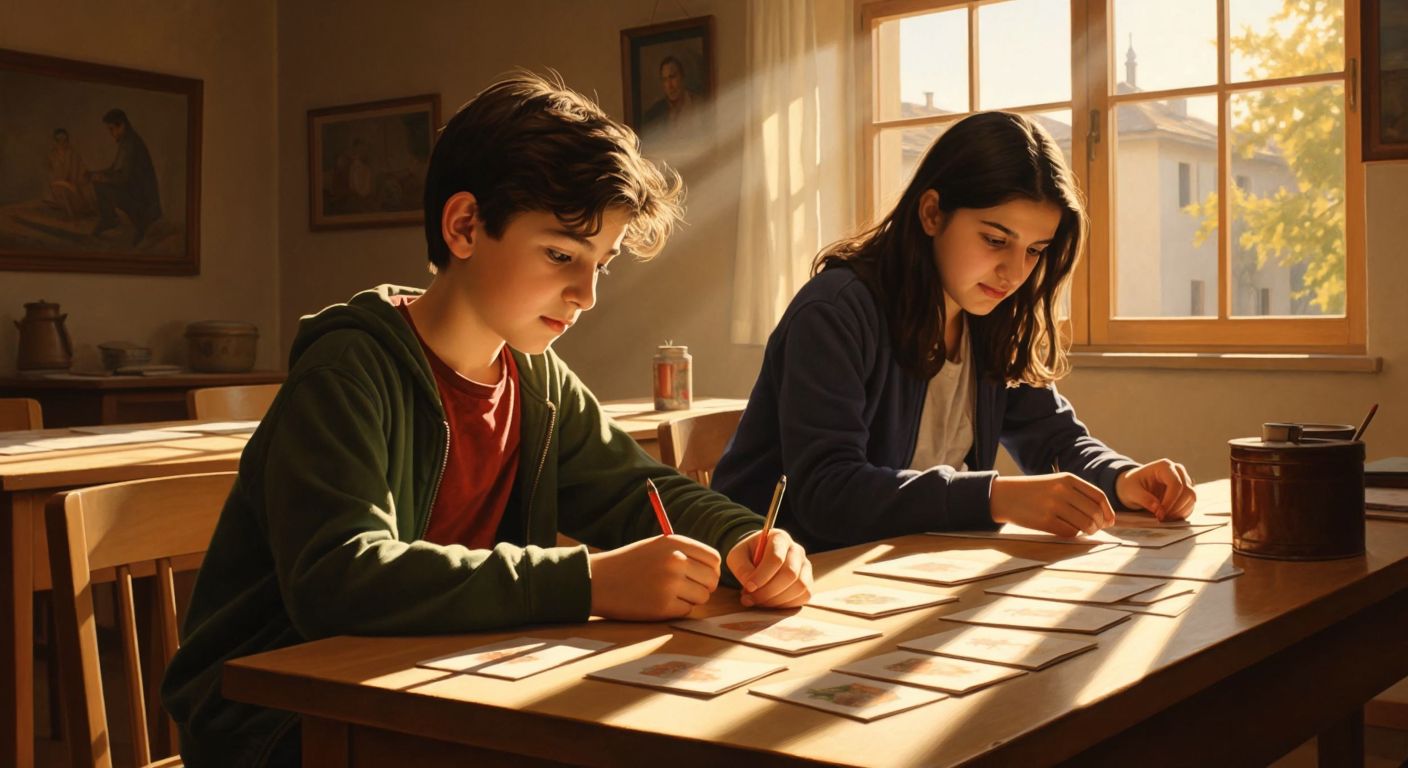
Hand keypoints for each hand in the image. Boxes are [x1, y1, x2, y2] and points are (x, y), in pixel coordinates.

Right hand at [588, 535, 719, 620]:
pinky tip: (660, 602)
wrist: (599, 580)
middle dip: (704, 587)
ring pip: (702, 597)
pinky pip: (687, 610)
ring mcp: (670, 584)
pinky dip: (677, 609)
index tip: (702, 576)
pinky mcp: (663, 606)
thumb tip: (714, 570)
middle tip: (689, 590)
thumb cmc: (629, 563)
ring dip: (691, 599)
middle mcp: (676, 561)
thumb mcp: (657, 546)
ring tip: (671, 595)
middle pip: (712, 580)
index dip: (711, 570)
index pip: (713, 559)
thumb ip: (685, 553)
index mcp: (675, 543)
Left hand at [727, 528, 811, 608]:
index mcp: (779, 538)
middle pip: (790, 573)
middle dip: (768, 591)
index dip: (761, 576)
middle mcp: (796, 550)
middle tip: (750, 599)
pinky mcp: (808, 581)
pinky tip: (770, 603)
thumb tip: (750, 586)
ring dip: (776, 600)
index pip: (776, 558)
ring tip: (758, 601)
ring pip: (799, 586)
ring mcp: (805, 566)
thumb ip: (741, 568)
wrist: (759, 558)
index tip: (748, 588)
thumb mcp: (737, 556)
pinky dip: (786, 604)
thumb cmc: (748, 556)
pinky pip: (804, 596)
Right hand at [990, 473, 1115, 535]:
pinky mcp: (1045, 520)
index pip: (1098, 496)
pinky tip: (1068, 530)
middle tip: (1096, 528)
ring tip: (1085, 531)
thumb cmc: (1034, 491)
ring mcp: (1053, 506)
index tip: (1110, 521)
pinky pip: (1069, 532)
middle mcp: (1062, 491)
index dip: (1108, 511)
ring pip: (1084, 524)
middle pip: (1094, 512)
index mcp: (1067, 479)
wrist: (1005, 496)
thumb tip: (1102, 515)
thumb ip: (1078, 494)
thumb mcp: (1056, 483)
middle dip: (1099, 524)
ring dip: (1089, 531)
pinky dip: (1073, 534)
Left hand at [1116, 459, 1195, 520]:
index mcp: (1164, 466)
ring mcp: (1184, 480)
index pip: (1176, 484)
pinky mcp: (1186, 491)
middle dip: (1175, 508)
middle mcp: (1178, 471)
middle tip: (1161, 518)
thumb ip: (1144, 499)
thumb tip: (1158, 510)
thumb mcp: (1131, 492)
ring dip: (1179, 512)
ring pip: (1191, 498)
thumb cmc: (1131, 486)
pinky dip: (1182, 513)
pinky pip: (1190, 504)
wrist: (1134, 486)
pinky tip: (1169, 517)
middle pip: (1187, 491)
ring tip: (1163, 518)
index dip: (1170, 501)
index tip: (1160, 514)